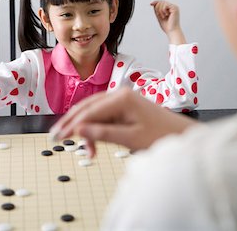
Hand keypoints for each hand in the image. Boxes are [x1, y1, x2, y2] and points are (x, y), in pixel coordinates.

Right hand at [49, 88, 196, 157]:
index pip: (89, 111)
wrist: (180, 133)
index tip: (58, 136)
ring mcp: (121, 99)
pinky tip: (90, 139)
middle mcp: (119, 94)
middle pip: (87, 106)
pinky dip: (93, 126)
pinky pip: (102, 114)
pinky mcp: (123, 106)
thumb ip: (103, 133)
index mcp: (121, 98)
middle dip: (71, 122)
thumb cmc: (160, 135)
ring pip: (93, 110)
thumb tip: (79, 131)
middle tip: (56, 136)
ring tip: (77, 143)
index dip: (71, 124)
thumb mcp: (130, 138)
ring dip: (82, 125)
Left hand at [151, 0, 186, 43]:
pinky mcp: (175, 8)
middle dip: (157, 8)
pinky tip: (166, 15)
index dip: (156, 2)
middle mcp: (173, 7)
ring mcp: (175, 7)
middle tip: (158, 15)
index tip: (150, 4)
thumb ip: (157, 10)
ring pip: (163, 3)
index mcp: (170, 9)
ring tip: (163, 16)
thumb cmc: (167, 26)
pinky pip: (165, 5)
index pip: (162, 2)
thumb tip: (153, 4)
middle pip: (162, 1)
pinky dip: (163, 10)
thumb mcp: (159, 16)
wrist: (172, 31)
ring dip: (160, 10)